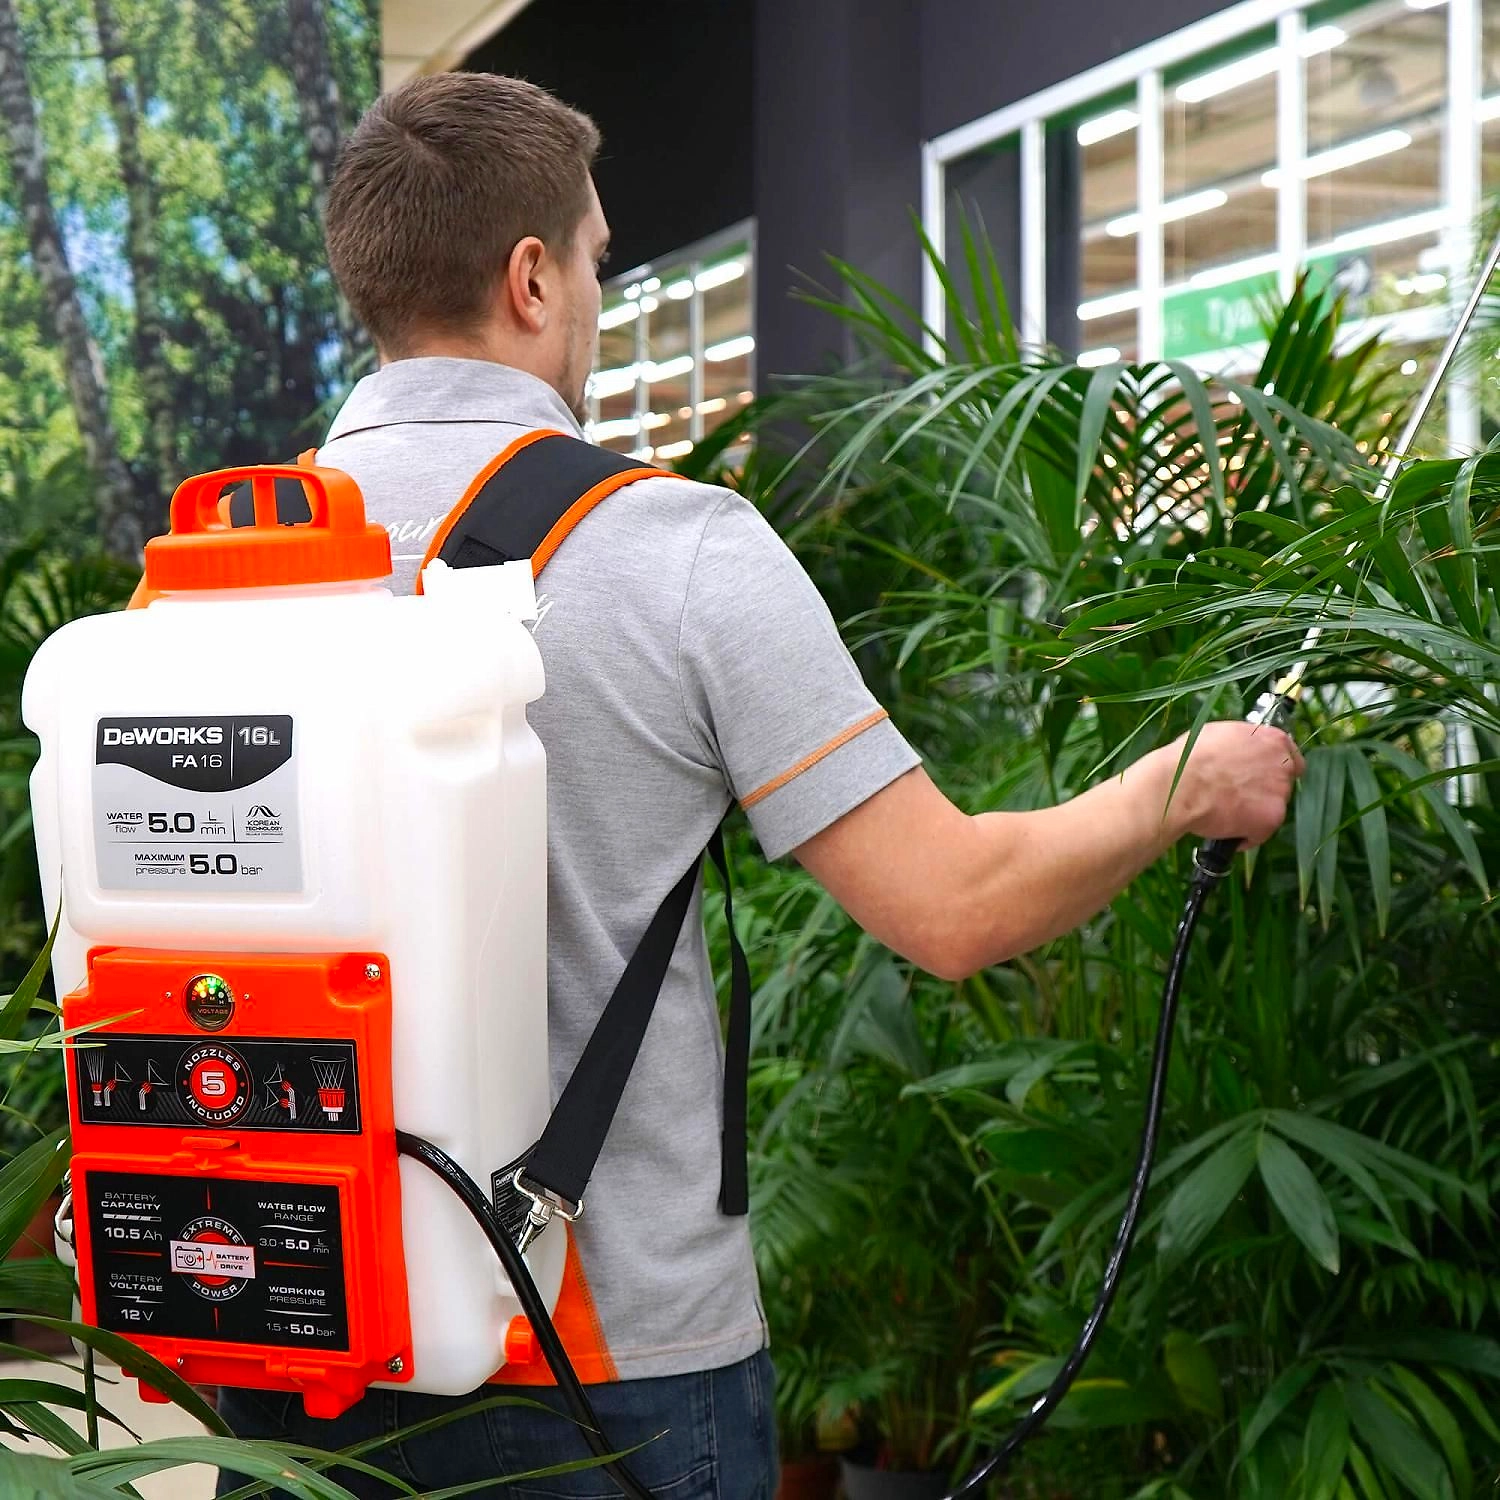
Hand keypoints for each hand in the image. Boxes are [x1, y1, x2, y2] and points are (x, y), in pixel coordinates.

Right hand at [1143, 721, 1305, 848]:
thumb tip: (1238, 753)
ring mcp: (1280, 793)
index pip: (1290, 756)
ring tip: (1224, 814)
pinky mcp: (1271, 820)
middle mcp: (1283, 765)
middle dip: (1263, 791)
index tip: (1261, 775)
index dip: (1274, 768)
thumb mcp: (1219, 734)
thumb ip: (1241, 744)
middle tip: (1237, 795)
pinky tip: (1224, 831)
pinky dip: (1244, 836)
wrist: (1181, 785)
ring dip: (1253, 813)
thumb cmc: (1190, 757)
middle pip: (1283, 783)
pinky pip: (1259, 833)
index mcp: (1272, 740)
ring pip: (1271, 808)